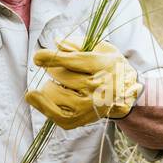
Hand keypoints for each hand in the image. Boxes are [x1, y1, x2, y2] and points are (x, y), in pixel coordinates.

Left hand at [25, 38, 142, 130]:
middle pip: (61, 76)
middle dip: (51, 70)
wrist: (125, 94)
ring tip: (52, 83)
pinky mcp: (81, 119)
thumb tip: (56, 43)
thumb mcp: (102, 48)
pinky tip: (37, 98)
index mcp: (102, 66)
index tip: (37, 57)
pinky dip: (43, 106)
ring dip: (47, 86)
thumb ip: (78, 44)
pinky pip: (56, 116)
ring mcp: (89, 106)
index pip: (73, 61)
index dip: (52, 58)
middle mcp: (97, 88)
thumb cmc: (110, 67)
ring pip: (55, 95)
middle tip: (54, 69)